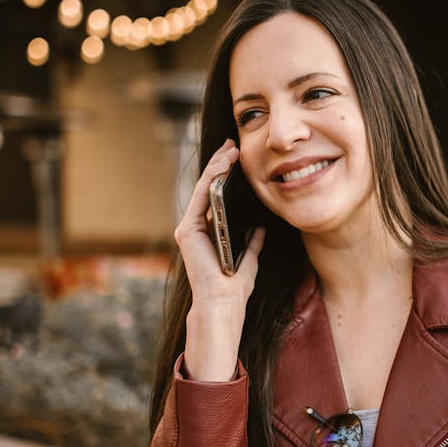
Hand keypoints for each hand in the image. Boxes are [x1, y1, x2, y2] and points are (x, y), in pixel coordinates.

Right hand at [173, 139, 266, 380]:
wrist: (224, 302)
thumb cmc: (236, 285)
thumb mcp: (250, 257)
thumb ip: (252, 243)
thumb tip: (260, 229)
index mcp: (209, 233)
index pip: (217, 197)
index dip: (227, 176)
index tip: (239, 158)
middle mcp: (196, 228)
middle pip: (209, 188)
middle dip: (221, 165)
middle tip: (233, 144)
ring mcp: (189, 228)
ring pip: (203, 189)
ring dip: (217, 167)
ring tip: (230, 149)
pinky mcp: (187, 230)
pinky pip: (201, 198)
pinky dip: (211, 179)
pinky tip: (223, 165)